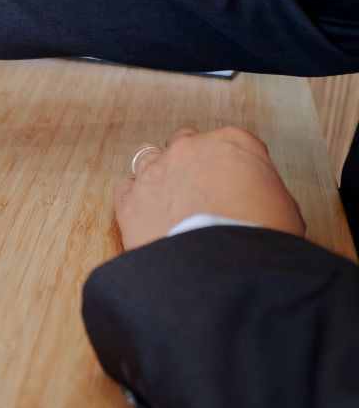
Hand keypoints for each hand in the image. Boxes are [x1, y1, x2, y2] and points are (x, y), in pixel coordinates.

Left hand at [114, 125, 304, 250]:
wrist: (222, 265)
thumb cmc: (259, 236)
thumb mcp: (282, 206)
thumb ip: (259, 189)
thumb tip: (252, 202)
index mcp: (233, 143)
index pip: (227, 142)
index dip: (226, 164)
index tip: (228, 179)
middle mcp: (189, 149)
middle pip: (183, 142)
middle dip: (188, 162)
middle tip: (196, 188)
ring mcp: (155, 170)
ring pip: (148, 158)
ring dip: (157, 175)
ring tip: (168, 201)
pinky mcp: (130, 198)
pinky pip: (125, 188)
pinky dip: (133, 199)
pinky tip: (146, 215)